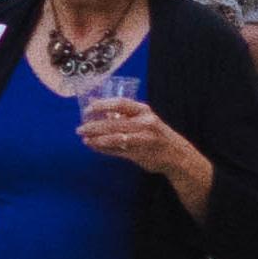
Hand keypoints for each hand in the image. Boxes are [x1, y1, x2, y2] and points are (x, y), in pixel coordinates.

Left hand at [79, 96, 200, 190]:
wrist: (177, 155)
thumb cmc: (155, 133)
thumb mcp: (143, 118)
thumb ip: (120, 113)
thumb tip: (93, 103)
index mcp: (144, 111)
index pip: (120, 104)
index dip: (102, 105)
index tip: (88, 109)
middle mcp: (145, 123)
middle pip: (114, 123)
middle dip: (94, 126)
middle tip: (79, 129)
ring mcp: (144, 139)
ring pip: (115, 138)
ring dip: (97, 139)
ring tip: (84, 139)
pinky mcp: (141, 154)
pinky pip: (118, 151)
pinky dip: (103, 149)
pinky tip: (94, 146)